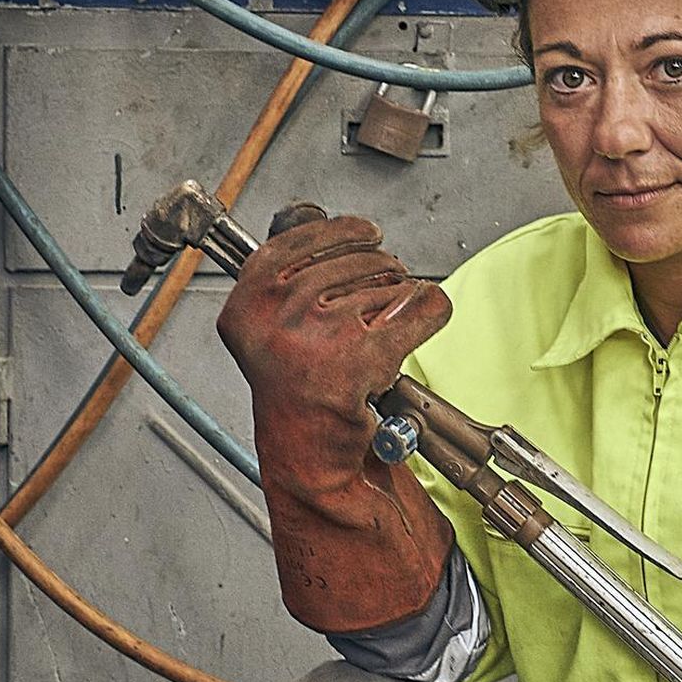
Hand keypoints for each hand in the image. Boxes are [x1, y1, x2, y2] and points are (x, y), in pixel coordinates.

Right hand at [218, 213, 450, 462]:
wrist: (306, 449)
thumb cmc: (294, 389)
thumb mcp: (268, 324)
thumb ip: (292, 275)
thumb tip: (348, 233)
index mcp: (250, 299)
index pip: (307, 238)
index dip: (347, 232)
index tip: (368, 234)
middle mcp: (277, 313)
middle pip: (356, 260)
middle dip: (382, 271)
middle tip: (387, 287)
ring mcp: (317, 333)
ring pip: (389, 287)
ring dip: (399, 303)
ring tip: (383, 330)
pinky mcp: (360, 356)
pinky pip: (418, 310)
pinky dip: (432, 310)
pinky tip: (427, 315)